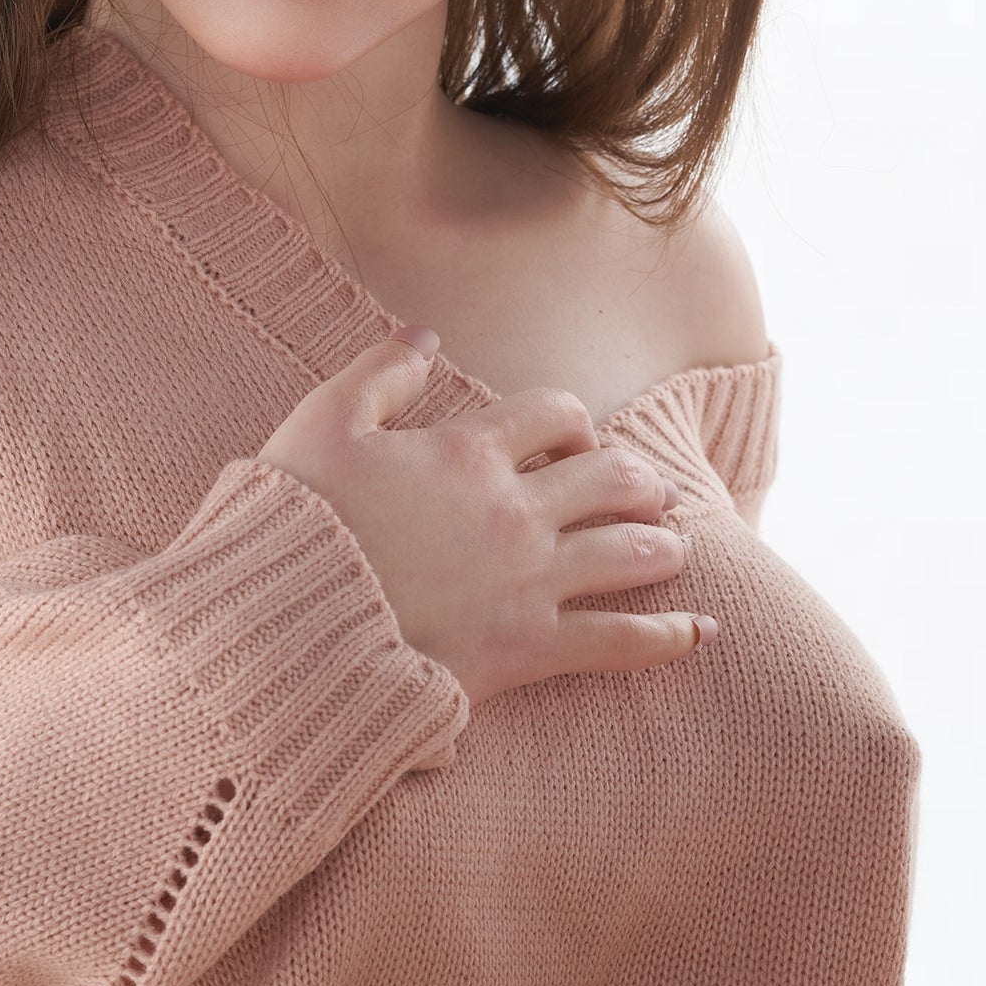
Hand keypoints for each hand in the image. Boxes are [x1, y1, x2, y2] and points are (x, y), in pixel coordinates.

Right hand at [257, 328, 704, 706]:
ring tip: (673, 545)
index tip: (573, 440)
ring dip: (662, 544)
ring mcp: (528, 582)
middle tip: (649, 490)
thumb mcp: (321, 424)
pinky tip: (700, 633)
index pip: (554, 414)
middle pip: (611, 479)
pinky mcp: (528, 649)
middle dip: (638, 481)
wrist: (285, 626)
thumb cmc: (296, 523)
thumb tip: (426, 336)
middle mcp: (513, 511)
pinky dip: (666, 636)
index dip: (573, 422)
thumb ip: (378, 372)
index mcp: (467, 452)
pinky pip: (619, 640)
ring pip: (629, 551)